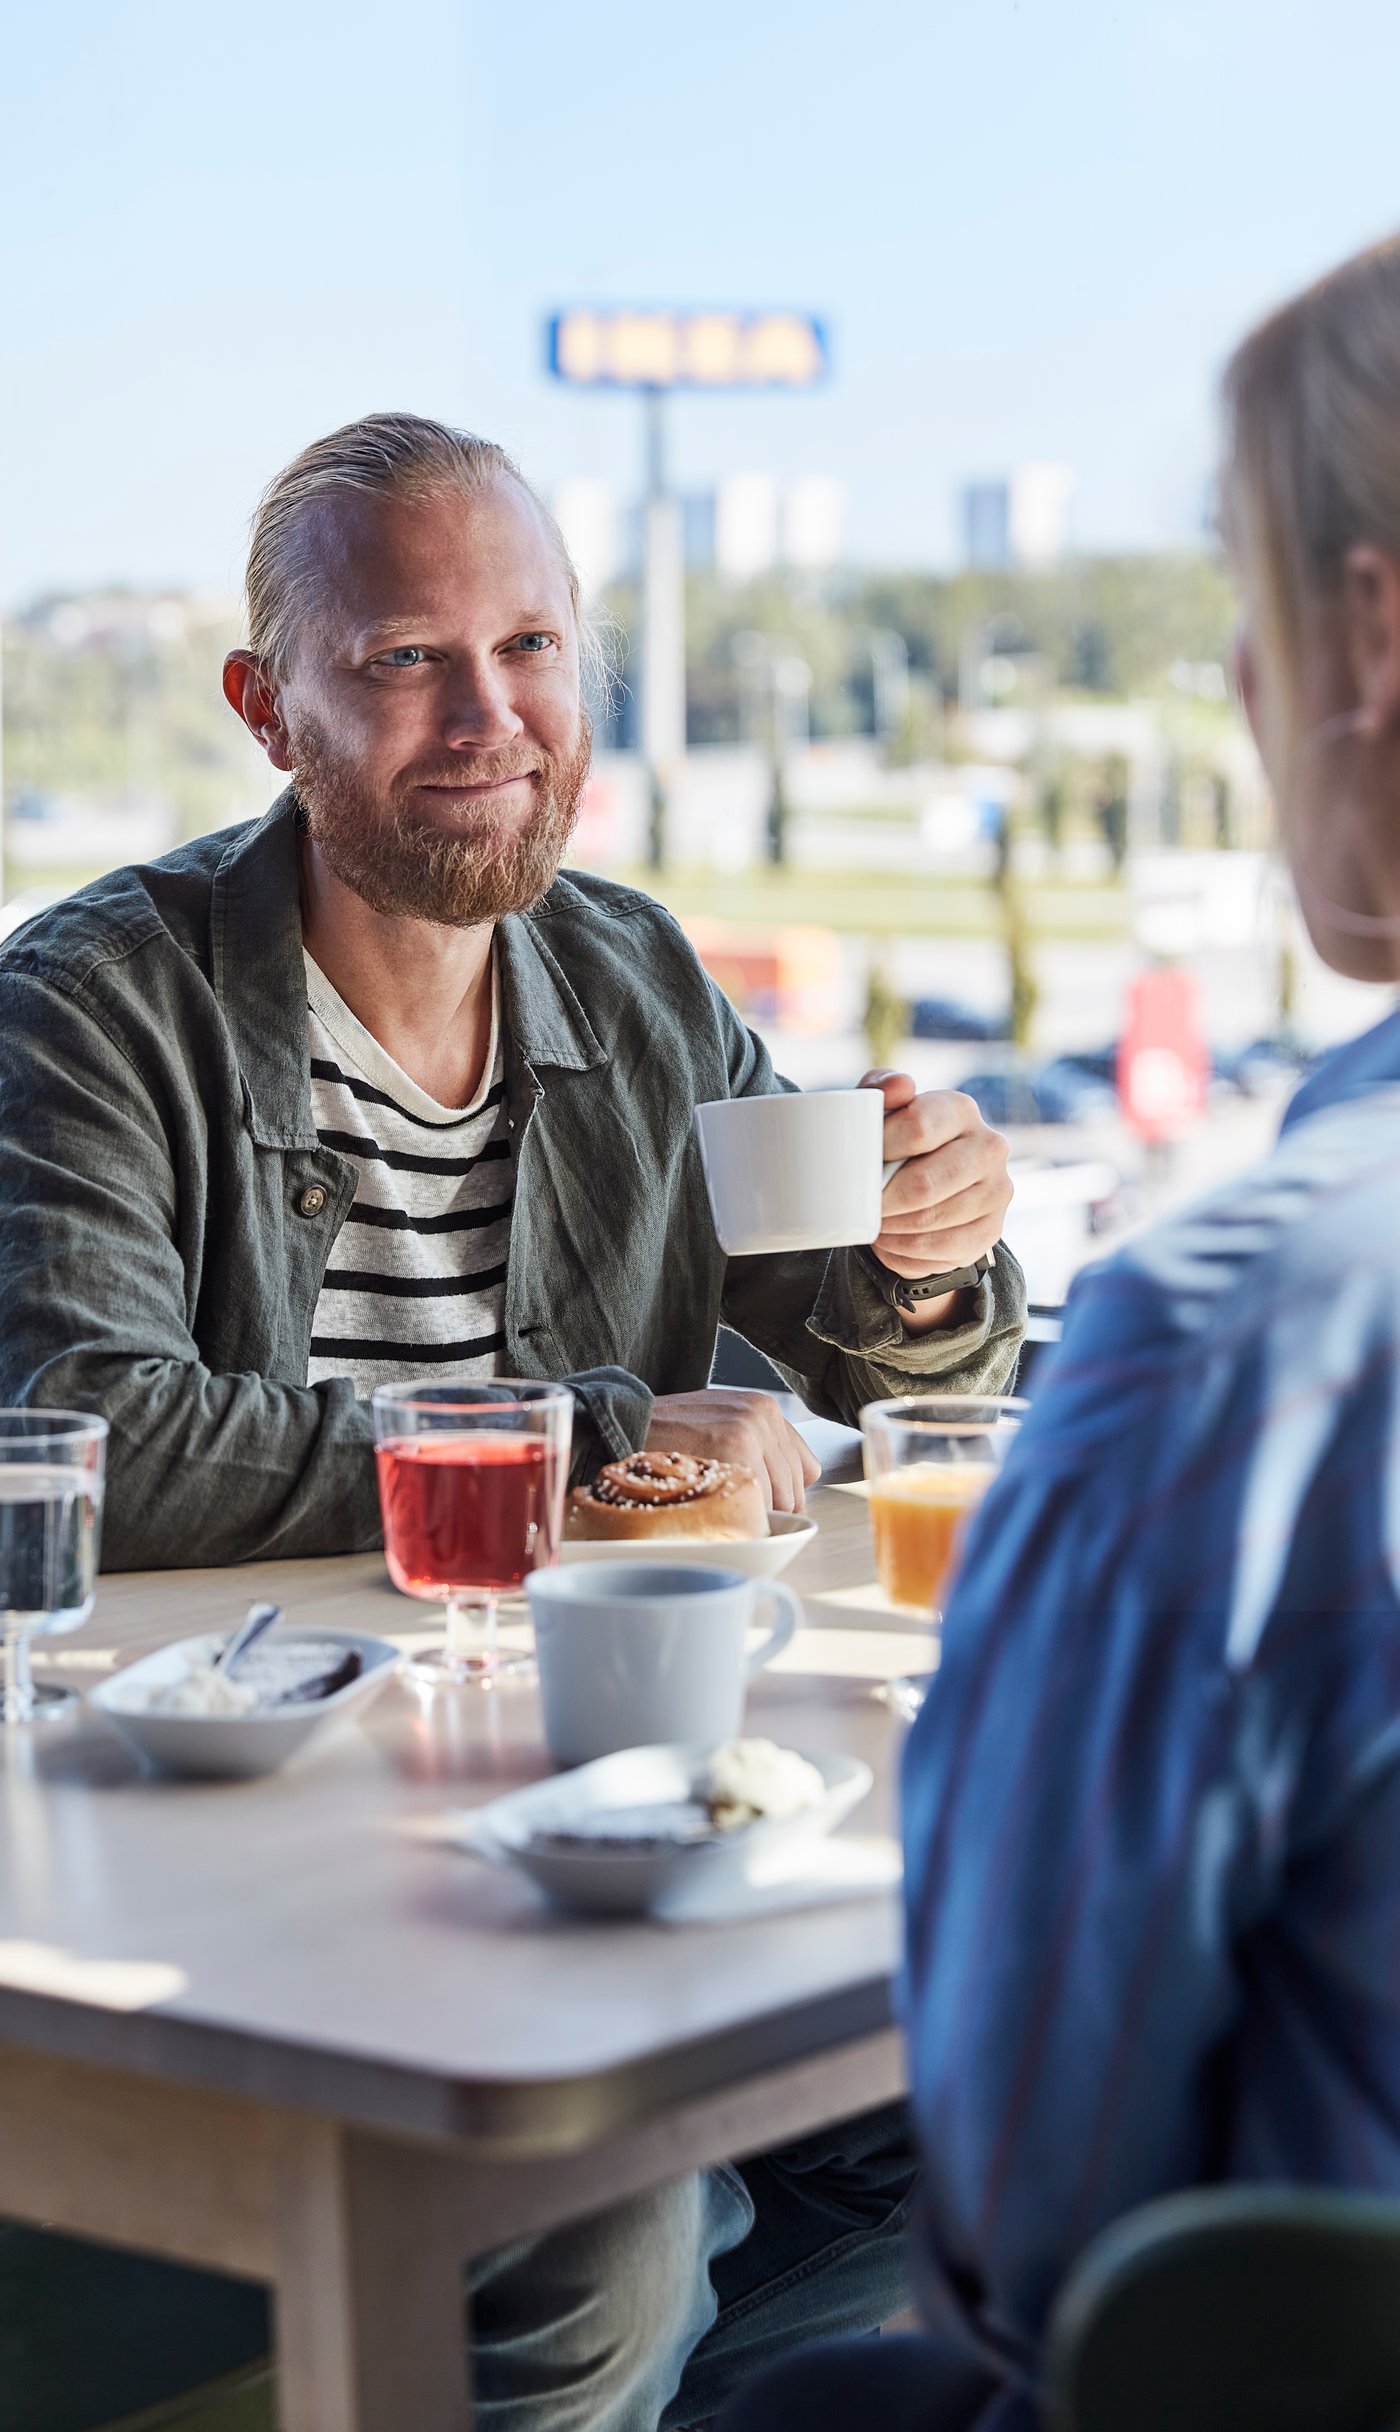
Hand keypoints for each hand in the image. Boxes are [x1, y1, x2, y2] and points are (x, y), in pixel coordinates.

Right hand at [645, 1389, 819, 1513]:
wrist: (623, 1425)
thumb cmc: (667, 1433)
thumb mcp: (720, 1423)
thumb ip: (762, 1444)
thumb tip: (805, 1479)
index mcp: (763, 1407)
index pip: (803, 1468)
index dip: (781, 1493)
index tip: (760, 1504)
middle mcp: (763, 1414)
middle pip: (794, 1490)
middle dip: (769, 1510)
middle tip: (732, 1514)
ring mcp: (751, 1431)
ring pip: (781, 1502)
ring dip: (755, 1517)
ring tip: (720, 1511)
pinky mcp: (737, 1450)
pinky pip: (760, 1505)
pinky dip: (741, 1520)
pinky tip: (715, 1512)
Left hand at [861, 1070, 1011, 1281]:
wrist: (927, 1184)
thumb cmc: (896, 1141)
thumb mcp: (881, 1109)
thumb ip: (881, 1087)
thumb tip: (900, 1087)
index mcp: (961, 1109)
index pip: (918, 1127)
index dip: (880, 1149)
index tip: (858, 1163)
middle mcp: (990, 1147)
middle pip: (924, 1185)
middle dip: (883, 1200)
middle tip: (860, 1205)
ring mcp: (997, 1191)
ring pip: (929, 1222)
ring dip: (890, 1228)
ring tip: (873, 1222)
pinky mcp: (991, 1231)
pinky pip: (940, 1250)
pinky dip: (905, 1251)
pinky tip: (890, 1241)